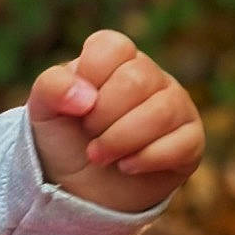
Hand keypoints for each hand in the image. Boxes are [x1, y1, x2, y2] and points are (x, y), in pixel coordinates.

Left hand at [27, 30, 203, 213]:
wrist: (78, 188)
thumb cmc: (64, 140)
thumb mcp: (44, 110)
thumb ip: (52, 87)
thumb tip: (86, 97)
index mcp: (116, 59)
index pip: (113, 46)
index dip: (88, 77)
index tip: (76, 105)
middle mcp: (151, 77)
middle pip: (138, 79)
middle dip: (102, 115)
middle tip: (88, 134)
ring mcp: (176, 106)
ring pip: (162, 111)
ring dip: (120, 139)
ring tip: (98, 156)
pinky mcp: (191, 141)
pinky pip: (181, 143)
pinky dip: (145, 159)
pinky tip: (126, 167)